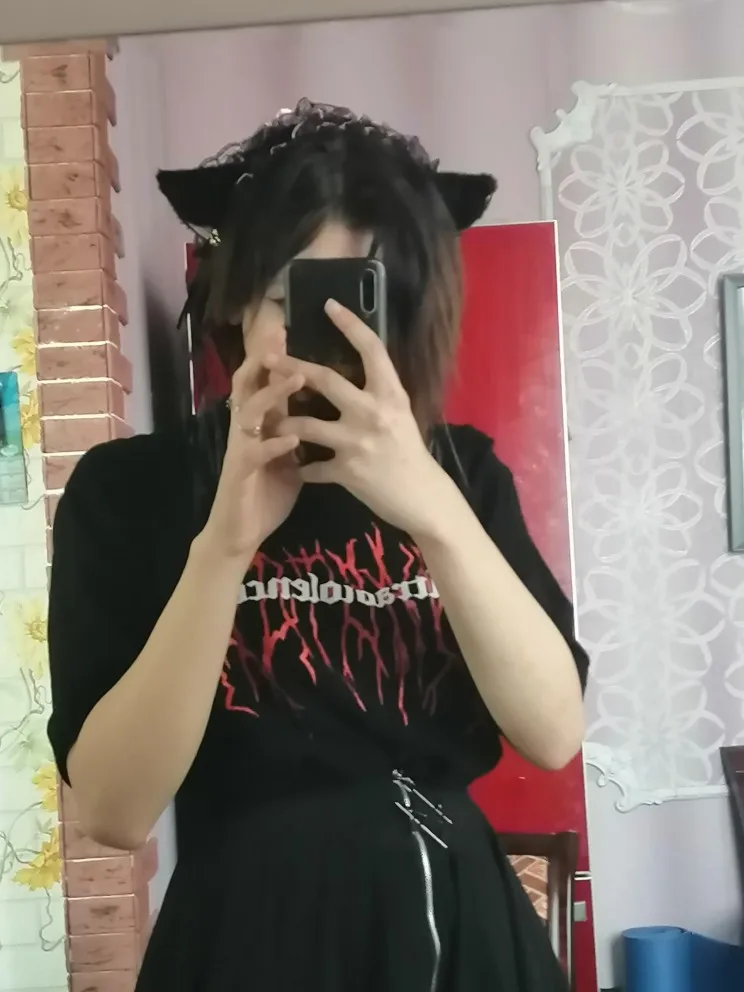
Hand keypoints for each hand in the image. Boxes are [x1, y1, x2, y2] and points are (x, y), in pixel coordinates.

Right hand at [200, 321, 304, 568]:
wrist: (240, 533)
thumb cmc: (266, 494)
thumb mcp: (288, 457)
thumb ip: (299, 432)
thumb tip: (323, 410)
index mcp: (262, 425)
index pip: (267, 382)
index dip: (275, 357)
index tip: (288, 329)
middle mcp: (248, 430)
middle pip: (251, 385)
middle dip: (266, 359)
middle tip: (283, 334)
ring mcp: (241, 450)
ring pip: (250, 413)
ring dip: (273, 394)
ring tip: (296, 379)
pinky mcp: (240, 474)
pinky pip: (254, 454)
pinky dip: (273, 444)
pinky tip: (290, 437)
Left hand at [268, 299, 456, 537]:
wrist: (421, 496)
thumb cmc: (409, 451)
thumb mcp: (400, 413)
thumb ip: (378, 392)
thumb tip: (357, 366)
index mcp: (390, 394)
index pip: (371, 349)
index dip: (350, 324)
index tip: (329, 305)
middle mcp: (373, 413)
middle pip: (325, 380)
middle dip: (291, 367)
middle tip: (268, 358)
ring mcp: (357, 443)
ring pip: (304, 426)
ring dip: (283, 423)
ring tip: (270, 422)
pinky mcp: (346, 472)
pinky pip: (310, 467)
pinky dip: (300, 468)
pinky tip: (293, 467)